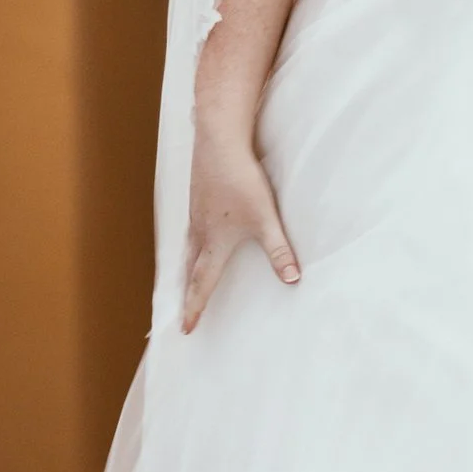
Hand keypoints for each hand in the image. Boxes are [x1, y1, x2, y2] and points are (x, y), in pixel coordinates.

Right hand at [181, 132, 300, 330]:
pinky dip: (191, 243)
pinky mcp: (198, 197)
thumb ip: (279, 251)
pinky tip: (199, 235)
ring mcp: (196, 214)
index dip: (195, 307)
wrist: (218, 143)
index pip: (202, 283)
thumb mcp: (265, 219)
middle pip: (188, 270)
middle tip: (180, 311)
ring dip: (185, 268)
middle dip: (186, 292)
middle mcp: (199, 232)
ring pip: (187, 248)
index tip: (187, 328)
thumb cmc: (240, 182)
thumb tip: (293, 279)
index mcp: (213, 243)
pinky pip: (191, 229)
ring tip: (185, 279)